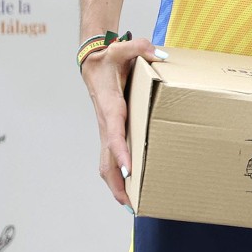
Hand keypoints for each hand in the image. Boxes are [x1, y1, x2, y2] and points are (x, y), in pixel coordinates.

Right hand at [82, 37, 161, 208]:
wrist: (92, 62)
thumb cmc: (109, 59)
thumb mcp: (123, 49)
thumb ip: (140, 48)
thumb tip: (159, 53)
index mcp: (111, 108)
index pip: (114, 134)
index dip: (120, 152)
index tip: (128, 169)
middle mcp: (107, 124)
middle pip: (106, 160)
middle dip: (116, 183)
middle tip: (130, 204)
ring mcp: (107, 130)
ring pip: (106, 163)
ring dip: (116, 184)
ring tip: (131, 203)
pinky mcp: (110, 131)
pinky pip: (111, 156)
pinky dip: (117, 173)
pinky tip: (130, 183)